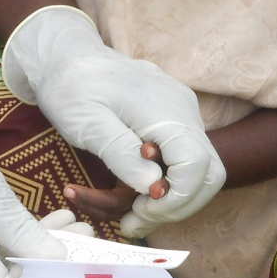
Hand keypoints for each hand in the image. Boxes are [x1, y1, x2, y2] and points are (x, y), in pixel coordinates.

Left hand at [2, 6, 225, 237]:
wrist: (67, 56)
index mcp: (166, 111)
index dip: (175, 200)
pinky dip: (163, 183)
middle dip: (176, 207)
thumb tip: (153, 188)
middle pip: (209, 174)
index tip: (139, 212)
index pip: (197, 167)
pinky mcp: (173, 120)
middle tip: (135, 221)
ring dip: (168, 200)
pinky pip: (182, 159)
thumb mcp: (87, 122)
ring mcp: (182, 115)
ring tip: (128, 213)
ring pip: (198, 171)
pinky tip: (131, 190)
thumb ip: (121, 153)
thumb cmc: (71, 86)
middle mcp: (184, 112)